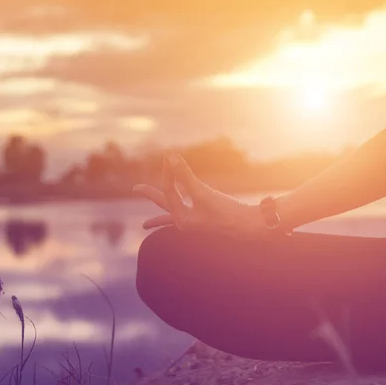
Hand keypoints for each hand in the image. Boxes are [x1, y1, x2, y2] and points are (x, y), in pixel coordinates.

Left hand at [133, 153, 268, 238]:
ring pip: (174, 213)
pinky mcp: (205, 221)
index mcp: (182, 220)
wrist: (249, 227)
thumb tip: (171, 157)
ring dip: (160, 216)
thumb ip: (185, 175)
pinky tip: (179, 216)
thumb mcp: (203, 193)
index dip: (170, 172)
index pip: (169, 191)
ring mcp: (195, 224)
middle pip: (164, 205)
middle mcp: (186, 223)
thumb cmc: (226, 212)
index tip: (171, 156)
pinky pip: (187, 216)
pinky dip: (179, 214)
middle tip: (136, 188)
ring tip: (145, 225)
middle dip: (151, 195)